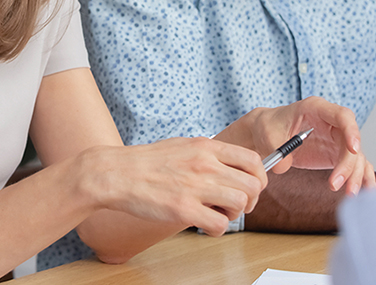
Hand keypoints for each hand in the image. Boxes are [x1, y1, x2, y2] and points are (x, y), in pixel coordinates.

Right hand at [76, 137, 265, 235]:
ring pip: (240, 204)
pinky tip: (204, 224)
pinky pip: (220, 225)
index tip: (251, 187)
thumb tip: (232, 166)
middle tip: (235, 206)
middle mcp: (204, 164)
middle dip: (250, 200)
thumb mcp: (183, 146)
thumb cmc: (147, 162)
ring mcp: (195, 187)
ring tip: (217, 213)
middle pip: (252, 185)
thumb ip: (208, 154)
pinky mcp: (184, 209)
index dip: (259, 178)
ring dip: (234, 214)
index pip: (253, 160)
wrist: (117, 173)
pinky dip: (217, 229)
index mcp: (205, 147)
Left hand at [217, 96, 375, 194]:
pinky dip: (361, 177)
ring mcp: (336, 138)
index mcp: (316, 109)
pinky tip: (365, 191)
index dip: (352, 131)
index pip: (342, 116)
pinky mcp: (337, 154)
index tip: (354, 149)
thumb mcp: (268, 136)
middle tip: (337, 185)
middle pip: (351, 141)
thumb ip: (277, 150)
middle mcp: (331, 122)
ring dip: (355, 175)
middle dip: (349, 165)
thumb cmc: (269, 128)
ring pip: (356, 157)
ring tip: (348, 194)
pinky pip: (355, 165)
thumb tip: (285, 166)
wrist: (267, 134)